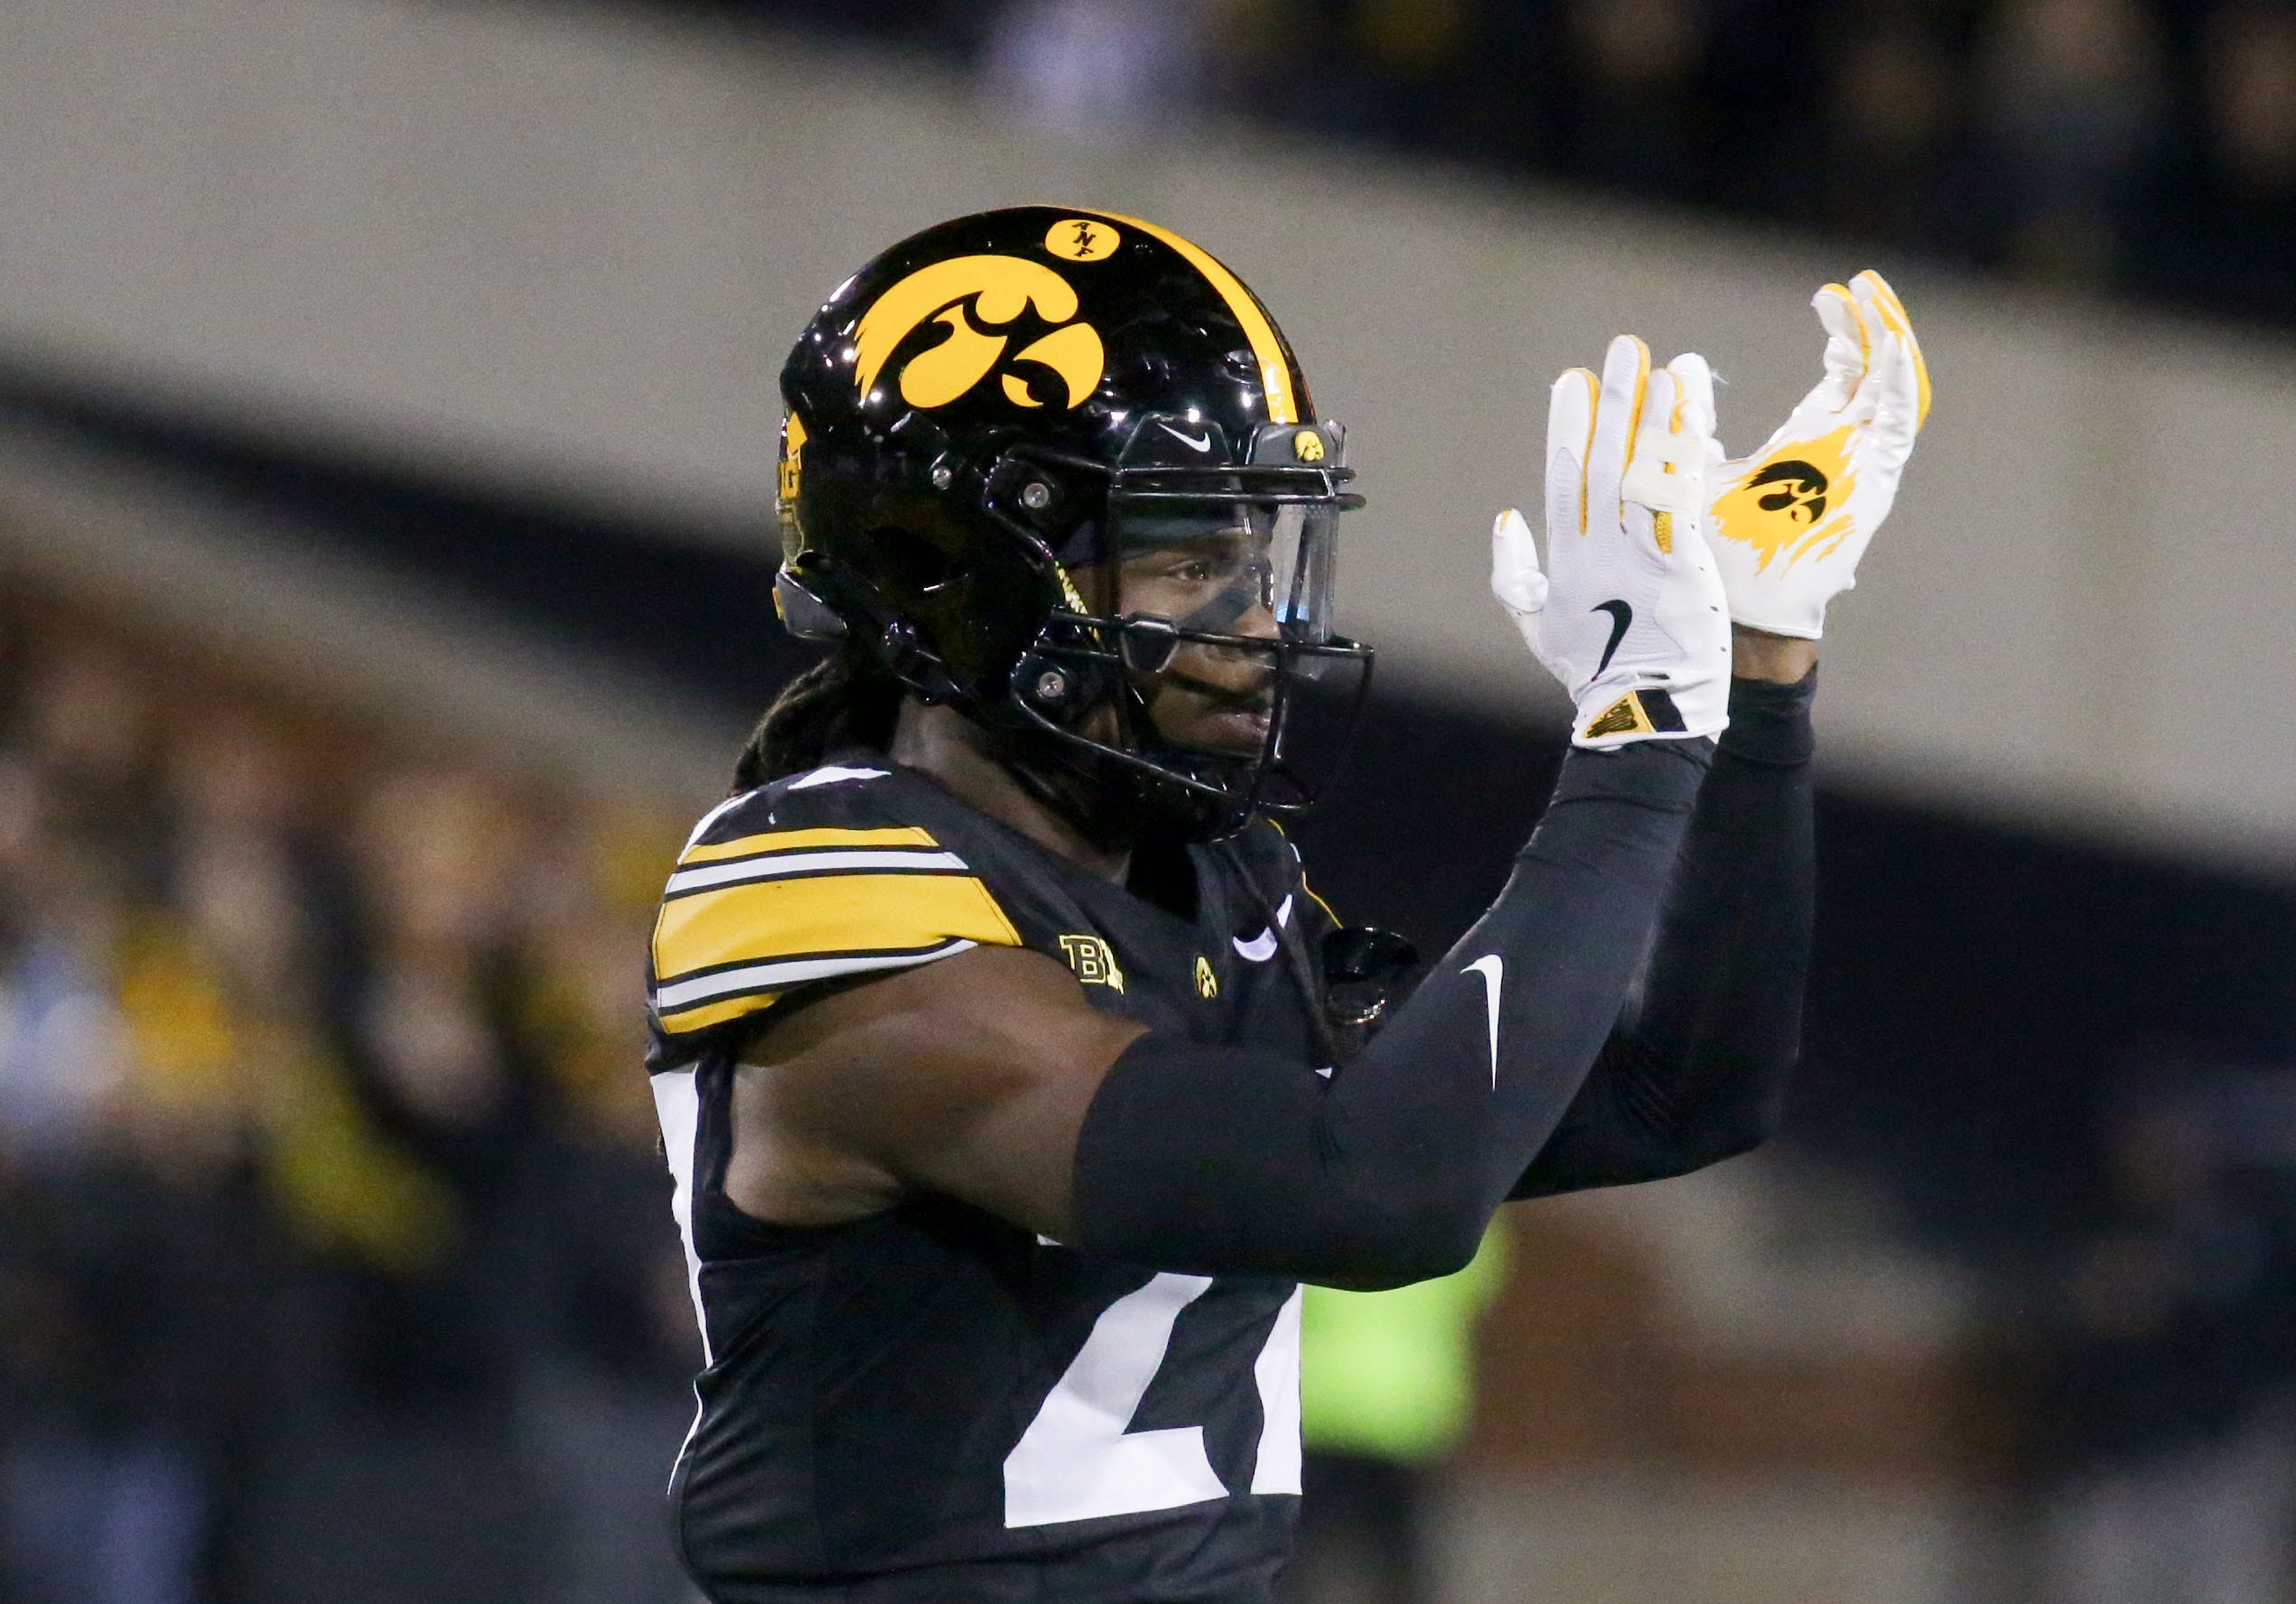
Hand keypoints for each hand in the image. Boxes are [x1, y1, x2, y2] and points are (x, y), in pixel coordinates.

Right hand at [1493, 334, 1731, 747]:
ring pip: (1642, 470)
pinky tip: (1691, 415)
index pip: (1564, 477)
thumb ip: (1514, 573)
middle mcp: (1599, 547)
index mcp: (1566, 558)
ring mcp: (1640, 553)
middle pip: (1603, 460)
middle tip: (1621, 349)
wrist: (1641, 714)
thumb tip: (1505, 517)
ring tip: (1661, 365)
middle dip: (1612, 401)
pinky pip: (1679, 494)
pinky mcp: (1681, 562)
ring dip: (1652, 414)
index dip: (1568, 426)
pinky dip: (1683, 450)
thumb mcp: (1537, 625)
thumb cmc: (1594, 674)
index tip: (1572, 381)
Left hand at [1708, 270, 1929, 639]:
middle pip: (1876, 372)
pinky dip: (1900, 382)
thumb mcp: (1690, 470)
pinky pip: (1900, 424)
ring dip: (1890, 341)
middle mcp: (1842, 449)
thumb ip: (1688, 425)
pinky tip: (1891, 345)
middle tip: (1859, 283)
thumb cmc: (1712, 553)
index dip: (1843, 332)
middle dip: (1872, 324)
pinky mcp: (1873, 483)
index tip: (1827, 294)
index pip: (1842, 374)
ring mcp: (1862, 465)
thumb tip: (1675, 374)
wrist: (1733, 612)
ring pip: (1895, 389)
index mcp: (1806, 442)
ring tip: (1877, 296)